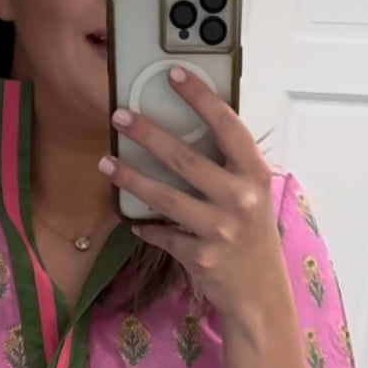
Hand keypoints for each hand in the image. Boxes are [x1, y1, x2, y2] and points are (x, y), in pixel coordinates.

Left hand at [100, 68, 286, 320]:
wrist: (260, 293)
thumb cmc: (251, 238)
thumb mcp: (252, 196)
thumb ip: (228, 167)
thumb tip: (188, 131)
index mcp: (255, 175)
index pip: (227, 125)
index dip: (200, 97)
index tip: (175, 74)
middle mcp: (241, 199)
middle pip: (186, 158)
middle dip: (148, 134)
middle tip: (120, 117)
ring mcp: (221, 229)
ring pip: (166, 197)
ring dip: (132, 179)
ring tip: (107, 164)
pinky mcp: (201, 256)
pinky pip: (163, 234)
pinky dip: (147, 227)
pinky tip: (134, 221)